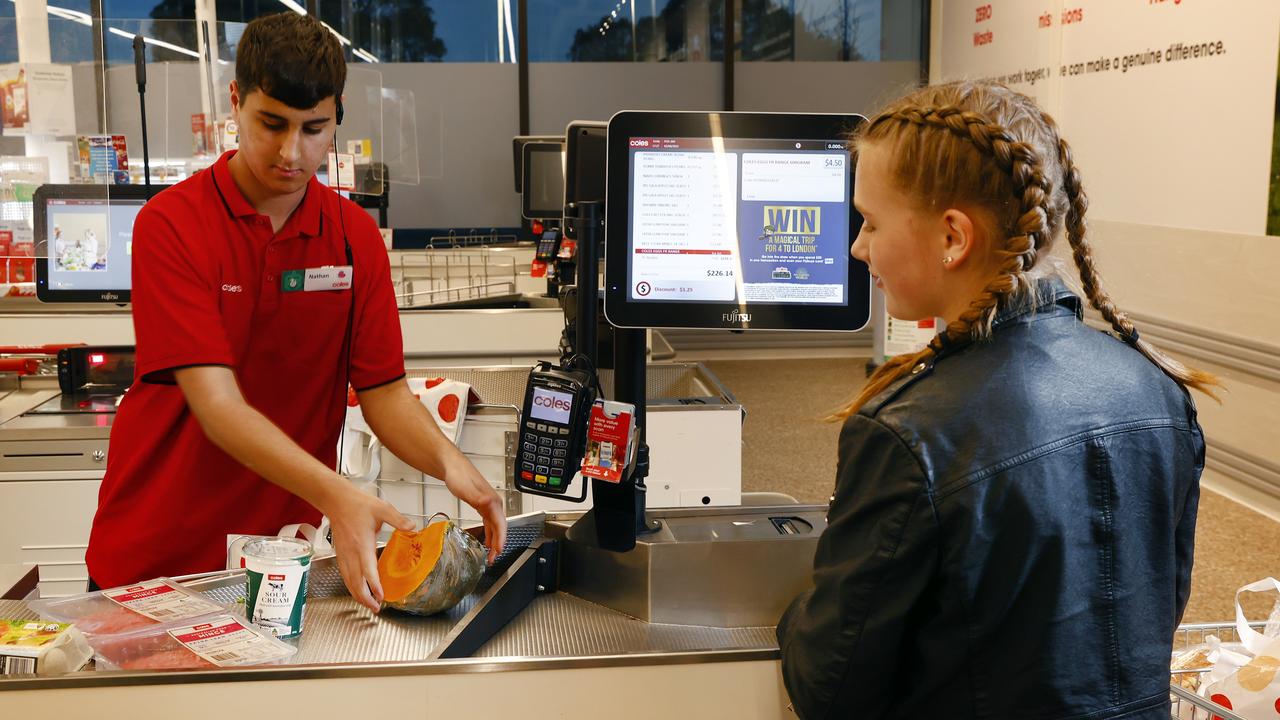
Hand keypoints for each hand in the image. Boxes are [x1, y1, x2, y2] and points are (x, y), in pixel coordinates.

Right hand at [324, 482, 414, 612]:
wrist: (336, 501)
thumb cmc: (357, 504)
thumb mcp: (382, 508)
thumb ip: (398, 519)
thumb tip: (412, 528)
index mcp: (362, 544)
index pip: (368, 569)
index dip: (374, 585)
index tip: (381, 596)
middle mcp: (351, 553)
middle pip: (355, 582)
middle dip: (365, 598)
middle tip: (377, 608)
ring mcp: (344, 555)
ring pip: (349, 581)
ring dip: (358, 595)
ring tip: (369, 604)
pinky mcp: (340, 554)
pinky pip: (345, 575)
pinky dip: (351, 586)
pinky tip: (357, 590)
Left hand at [442, 456, 506, 564]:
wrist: (452, 466)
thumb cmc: (459, 475)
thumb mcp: (466, 488)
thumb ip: (478, 498)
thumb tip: (489, 504)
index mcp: (492, 501)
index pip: (501, 525)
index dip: (501, 540)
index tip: (499, 552)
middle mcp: (493, 504)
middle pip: (500, 528)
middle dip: (498, 545)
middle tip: (493, 559)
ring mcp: (488, 504)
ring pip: (495, 527)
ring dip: (494, 541)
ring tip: (490, 555)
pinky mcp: (482, 505)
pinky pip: (489, 523)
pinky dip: (489, 534)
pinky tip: (486, 541)